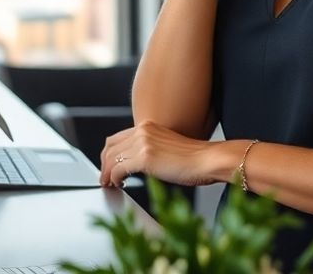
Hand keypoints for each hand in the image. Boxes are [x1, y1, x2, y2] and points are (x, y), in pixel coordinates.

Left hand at [97, 121, 233, 187]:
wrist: (208, 160)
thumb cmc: (195, 158)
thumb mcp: (167, 147)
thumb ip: (150, 149)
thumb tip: (135, 164)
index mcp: (147, 127)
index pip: (117, 138)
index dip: (108, 154)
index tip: (107, 166)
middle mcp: (142, 131)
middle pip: (110, 147)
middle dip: (104, 164)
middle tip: (104, 178)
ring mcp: (143, 143)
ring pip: (112, 159)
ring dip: (107, 173)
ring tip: (109, 184)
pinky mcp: (144, 158)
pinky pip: (119, 169)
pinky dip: (115, 178)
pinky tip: (119, 184)